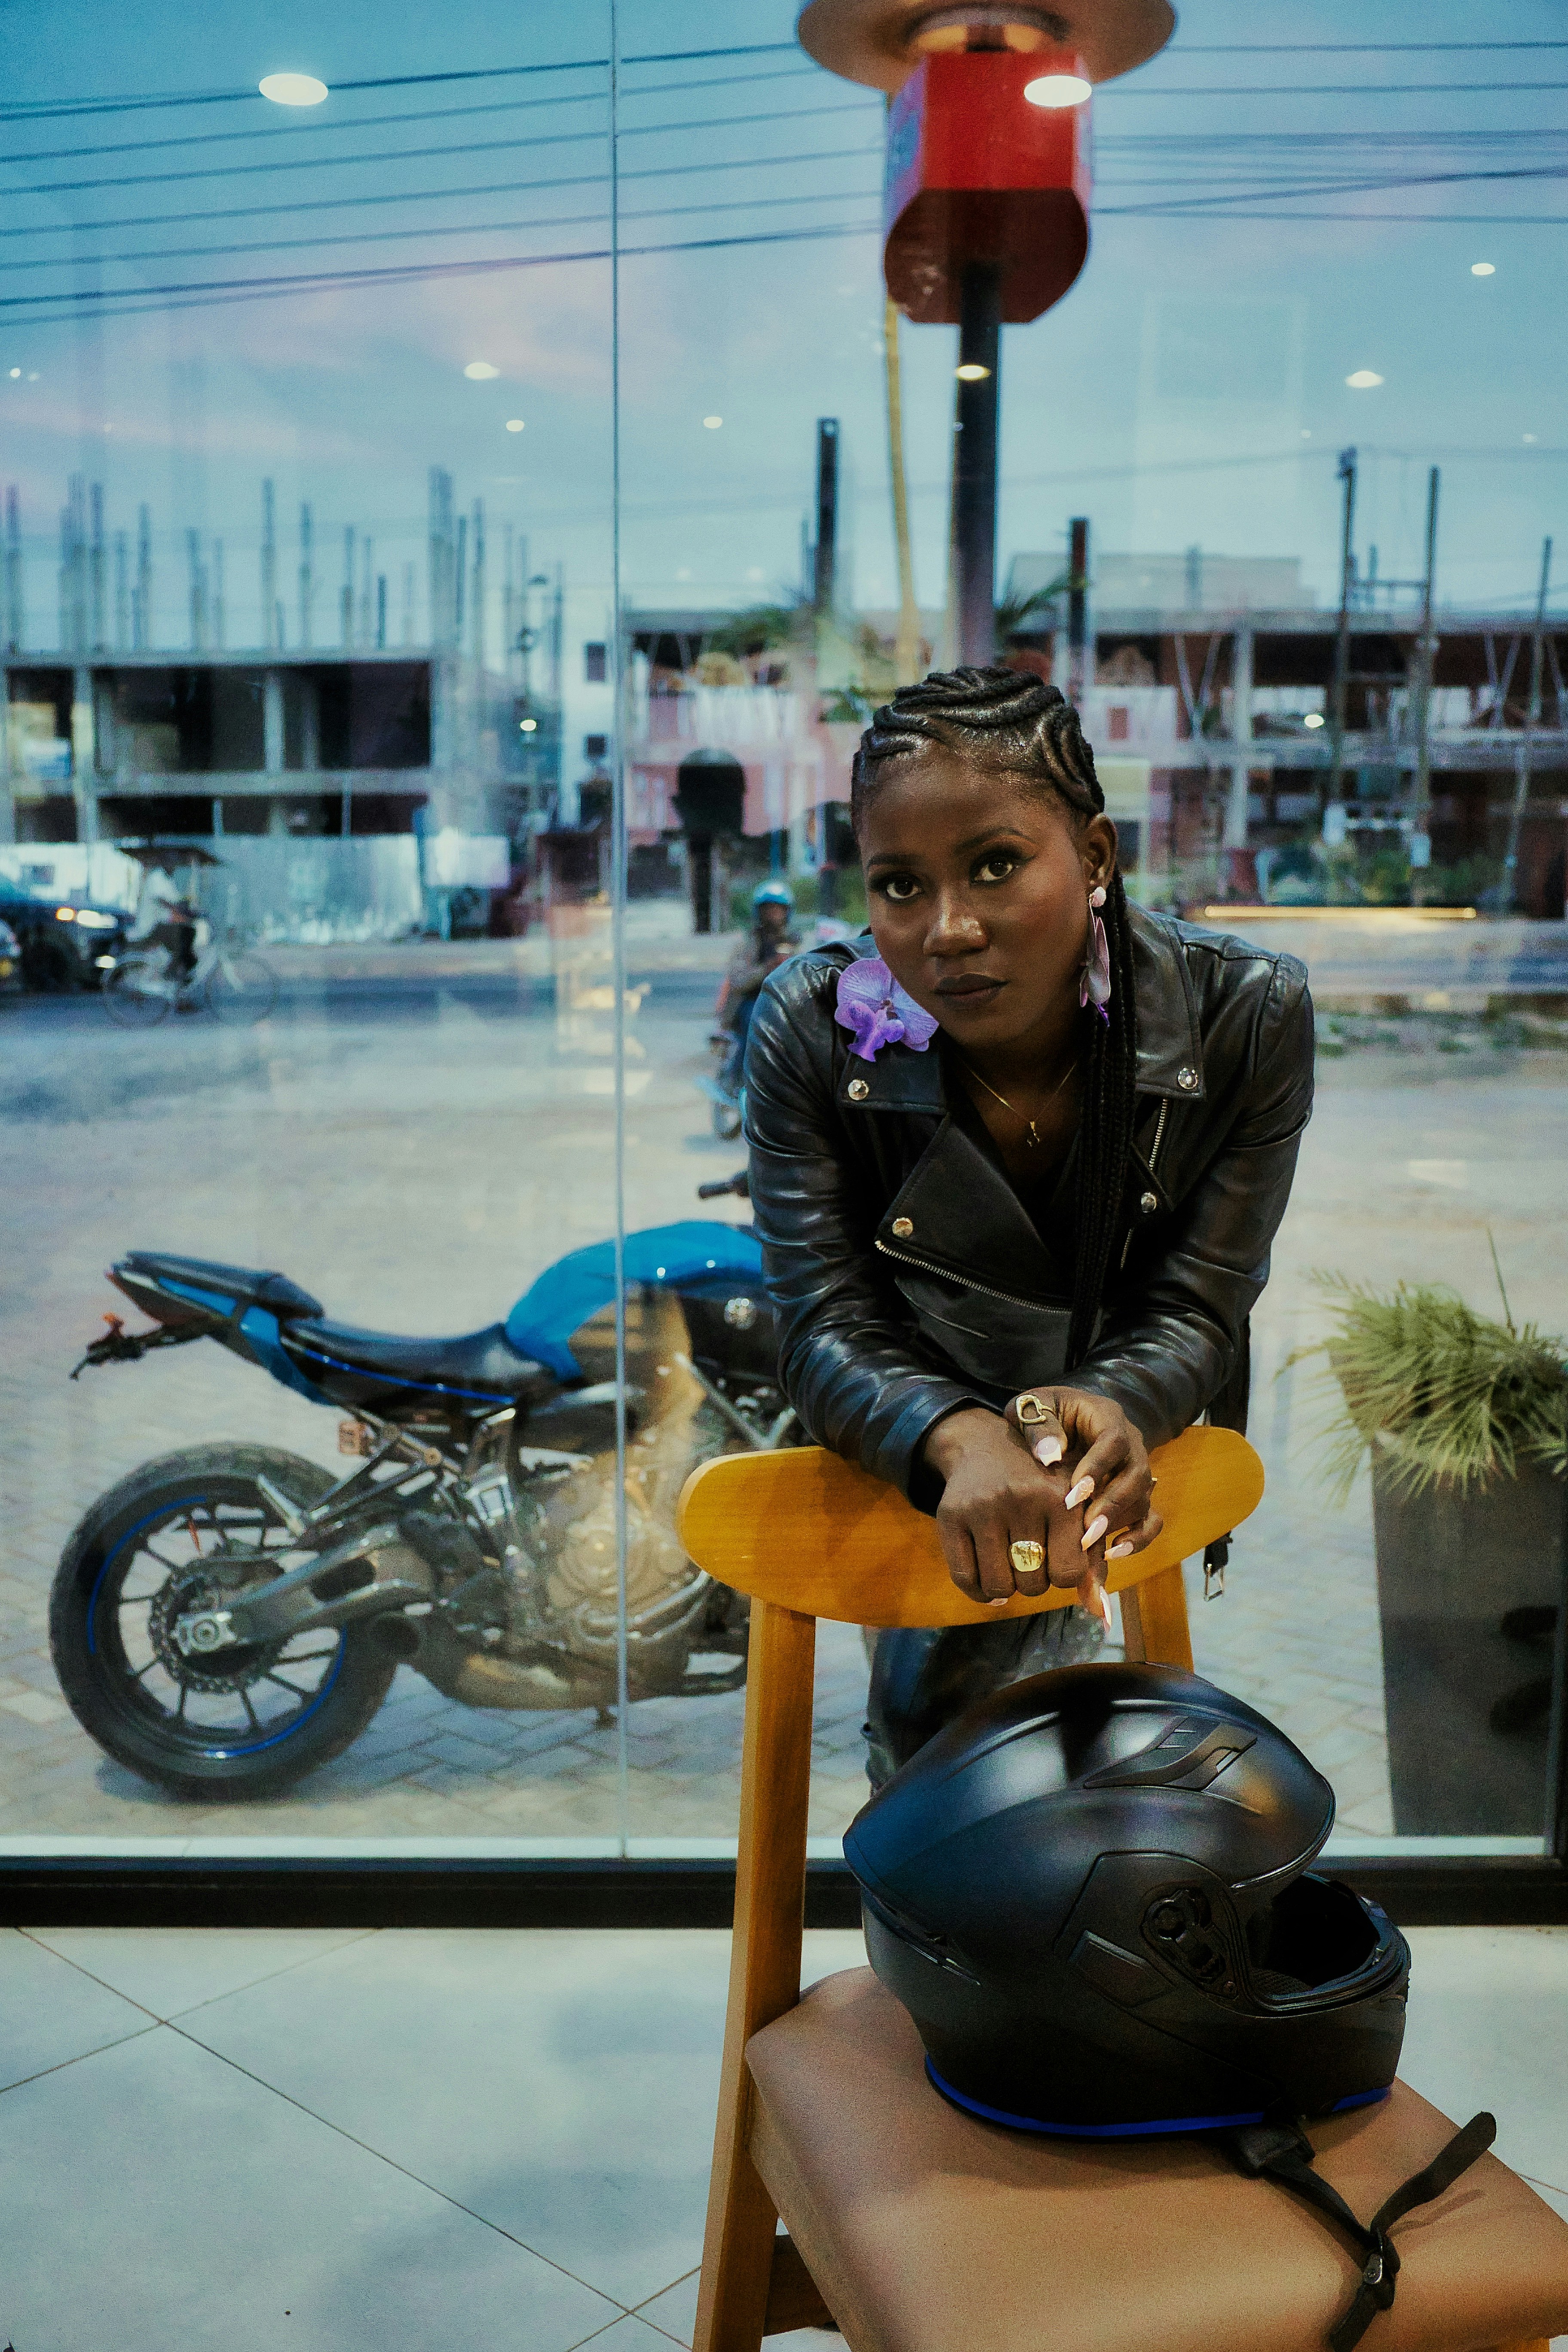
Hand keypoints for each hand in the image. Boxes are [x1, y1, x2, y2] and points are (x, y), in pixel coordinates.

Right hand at [920, 1392, 1159, 1619]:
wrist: (987, 1445)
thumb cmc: (1043, 1488)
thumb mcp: (1074, 1512)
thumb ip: (1093, 1562)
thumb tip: (1100, 1615)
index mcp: (1062, 1498)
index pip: (1068, 1573)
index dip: (1062, 1575)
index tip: (1057, 1557)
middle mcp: (1023, 1498)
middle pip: (1034, 1583)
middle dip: (1034, 1580)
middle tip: (1030, 1557)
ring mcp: (983, 1507)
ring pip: (999, 1585)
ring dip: (1006, 1586)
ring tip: (1010, 1564)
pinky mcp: (951, 1515)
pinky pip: (965, 1579)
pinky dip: (978, 1589)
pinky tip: (986, 1573)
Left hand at [1007, 1388, 1160, 1607]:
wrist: (1055, 1420)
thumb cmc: (1041, 1415)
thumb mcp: (1031, 1409)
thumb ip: (1038, 1428)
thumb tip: (1050, 1456)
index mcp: (1106, 1416)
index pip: (1114, 1440)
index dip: (1098, 1468)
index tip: (1073, 1495)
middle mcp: (1130, 1443)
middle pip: (1137, 1473)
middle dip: (1112, 1504)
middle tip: (1085, 1530)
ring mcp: (1134, 1471)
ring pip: (1143, 1497)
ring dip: (1119, 1523)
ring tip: (1089, 1544)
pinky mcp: (1134, 1495)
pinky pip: (1150, 1518)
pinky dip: (1138, 1538)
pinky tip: (1110, 1553)